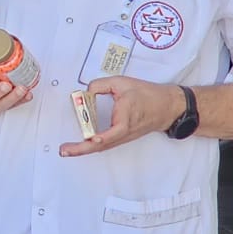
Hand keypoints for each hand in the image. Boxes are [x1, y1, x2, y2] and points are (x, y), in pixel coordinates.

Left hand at [66, 76, 183, 155]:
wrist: (168, 106)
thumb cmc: (148, 95)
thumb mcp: (122, 83)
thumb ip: (101, 85)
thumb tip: (85, 92)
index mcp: (126, 117)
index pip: (115, 131)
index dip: (104, 136)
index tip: (92, 138)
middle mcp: (124, 131)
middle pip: (103, 144)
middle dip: (82, 149)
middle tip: (64, 150)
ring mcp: (123, 136)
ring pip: (103, 146)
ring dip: (84, 150)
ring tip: (67, 150)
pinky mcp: (122, 137)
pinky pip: (106, 143)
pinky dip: (92, 146)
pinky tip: (80, 146)